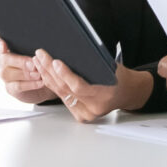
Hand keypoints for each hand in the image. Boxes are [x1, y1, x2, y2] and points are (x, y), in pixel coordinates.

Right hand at [0, 36, 55, 104]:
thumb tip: (40, 47)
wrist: (46, 80)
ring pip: (7, 73)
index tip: (4, 46)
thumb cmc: (41, 60)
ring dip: (24, 73)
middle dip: (19, 61)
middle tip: (32, 64)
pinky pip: (17, 86)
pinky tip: (40, 82)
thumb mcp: (38, 51)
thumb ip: (35, 46)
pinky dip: (30, 84)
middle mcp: (4, 61)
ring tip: (38, 74)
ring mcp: (6, 75)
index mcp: (8, 48)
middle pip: (3, 58)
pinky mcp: (11, 87)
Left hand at [32, 49, 152, 122]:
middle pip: (66, 89)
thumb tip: (69, 51)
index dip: (66, 74)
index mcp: (104, 96)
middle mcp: (94, 108)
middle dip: (50, 70)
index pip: (80, 87)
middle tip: (41, 55)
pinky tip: (45, 74)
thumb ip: (92, 63)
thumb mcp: (110, 67)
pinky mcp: (80, 115)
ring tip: (39, 61)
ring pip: (61, 93)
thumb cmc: (119, 77)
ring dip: (48, 76)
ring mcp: (86, 114)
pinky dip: (53, 85)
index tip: (55, 61)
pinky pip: (63, 98)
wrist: (127, 93)